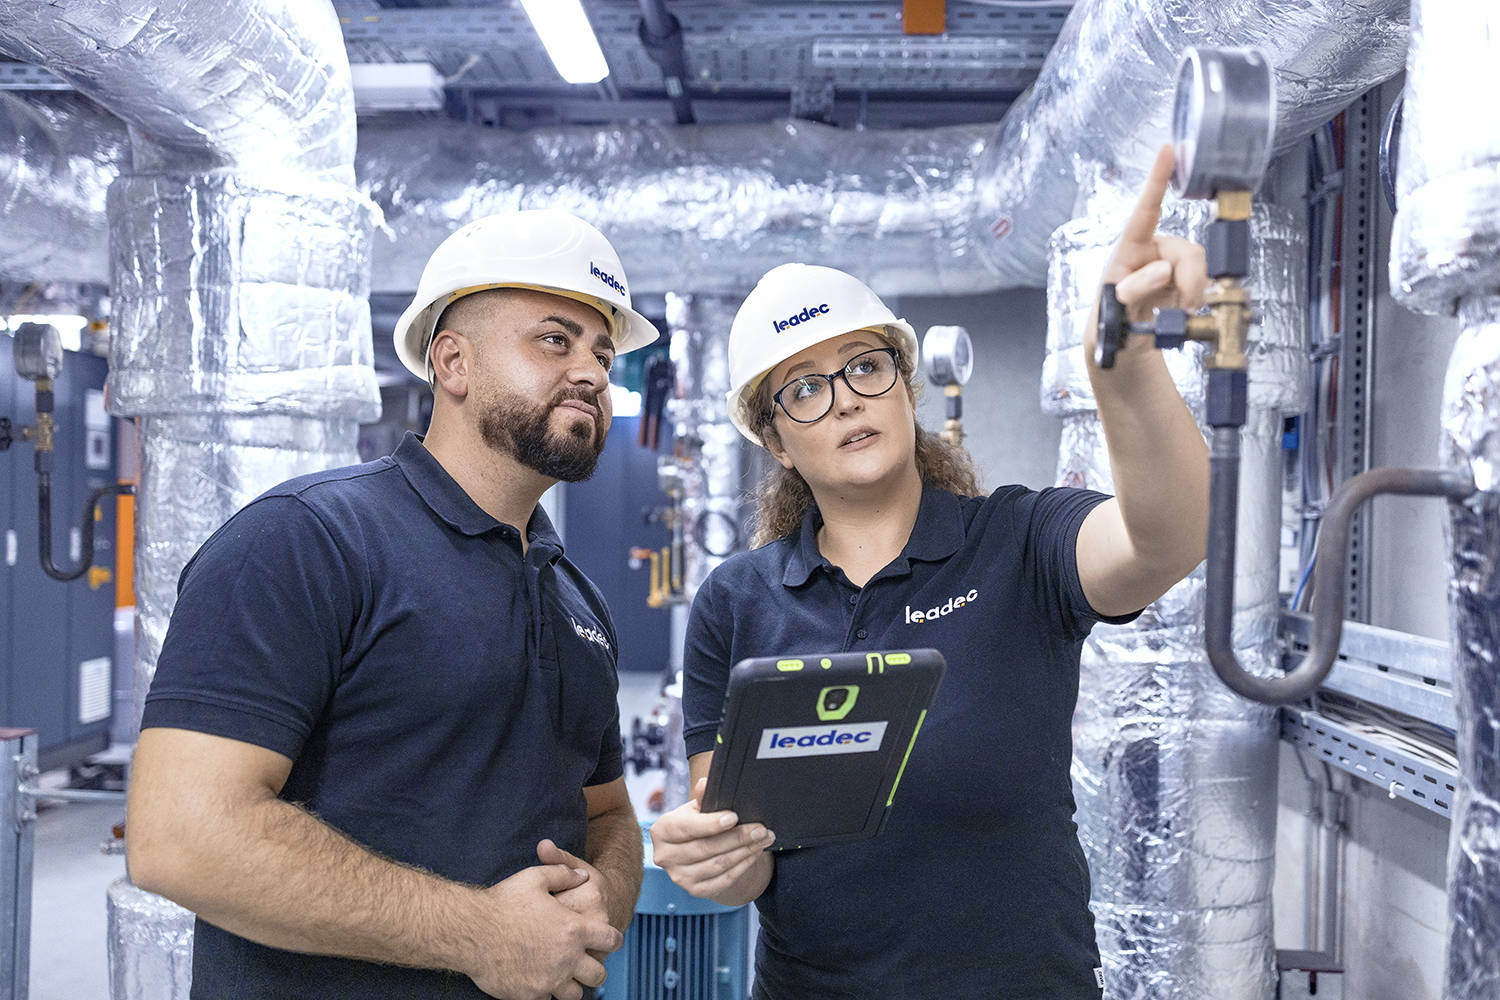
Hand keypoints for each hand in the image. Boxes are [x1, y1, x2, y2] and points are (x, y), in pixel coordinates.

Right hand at [462, 863, 620, 999]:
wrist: (470, 930)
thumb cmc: (502, 902)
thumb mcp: (535, 878)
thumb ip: (564, 873)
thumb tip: (583, 876)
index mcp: (573, 929)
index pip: (610, 940)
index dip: (612, 939)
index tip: (607, 940)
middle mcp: (566, 958)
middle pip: (597, 974)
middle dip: (594, 968)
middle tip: (585, 963)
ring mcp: (549, 980)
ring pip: (575, 994)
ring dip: (572, 985)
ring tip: (562, 975)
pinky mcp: (530, 995)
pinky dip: (547, 994)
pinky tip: (538, 981)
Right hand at [649, 778, 773, 898]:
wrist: (698, 848)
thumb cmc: (697, 822)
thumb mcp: (696, 807)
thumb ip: (702, 797)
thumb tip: (705, 783)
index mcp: (661, 830)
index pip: (687, 827)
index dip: (711, 823)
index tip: (735, 817)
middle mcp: (665, 856)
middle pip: (706, 848)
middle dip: (737, 838)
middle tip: (761, 829)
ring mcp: (679, 877)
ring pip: (718, 865)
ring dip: (745, 851)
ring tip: (764, 838)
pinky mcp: (694, 890)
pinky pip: (723, 880)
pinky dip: (743, 866)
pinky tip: (755, 853)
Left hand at [1089, 144, 1208, 362]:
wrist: (1125, 347)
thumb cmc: (1112, 324)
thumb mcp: (1113, 313)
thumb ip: (1131, 292)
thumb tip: (1161, 270)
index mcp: (1127, 251)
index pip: (1145, 211)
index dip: (1158, 180)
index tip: (1168, 149)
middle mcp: (1152, 249)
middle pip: (1187, 251)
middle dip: (1189, 280)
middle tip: (1179, 308)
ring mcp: (1172, 263)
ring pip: (1200, 265)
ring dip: (1194, 291)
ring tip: (1176, 311)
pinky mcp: (1186, 278)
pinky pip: (1206, 279)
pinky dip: (1199, 297)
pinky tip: (1183, 309)